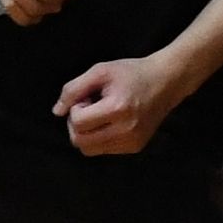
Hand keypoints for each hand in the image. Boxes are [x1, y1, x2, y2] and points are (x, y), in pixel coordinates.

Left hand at [54, 58, 177, 156]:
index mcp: (117, 109)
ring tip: (99, 115)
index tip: (87, 98)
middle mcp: (126, 131)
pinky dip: (99, 138)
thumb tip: (57, 112)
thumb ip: (73, 89)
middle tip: (89, 108)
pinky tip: (110, 122)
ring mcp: (132, 142)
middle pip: (80, 142)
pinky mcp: (135, 148)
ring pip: (89, 150)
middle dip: (77, 125)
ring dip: (87, 134)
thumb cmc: (131, 73)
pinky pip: (104, 151)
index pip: (77, 123)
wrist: (166, 82)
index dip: (75, 109)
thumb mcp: (100, 71)